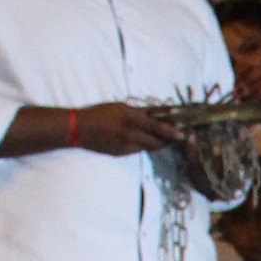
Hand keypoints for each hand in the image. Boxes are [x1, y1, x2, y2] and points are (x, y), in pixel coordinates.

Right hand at [65, 102, 183, 155]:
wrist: (79, 128)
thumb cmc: (101, 113)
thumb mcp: (121, 107)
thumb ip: (142, 111)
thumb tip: (162, 112)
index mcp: (129, 117)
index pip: (156, 126)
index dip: (171, 131)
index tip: (182, 133)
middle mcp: (129, 132)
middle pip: (156, 141)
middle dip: (167, 140)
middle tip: (176, 137)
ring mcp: (124, 145)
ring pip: (148, 147)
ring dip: (158, 144)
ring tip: (164, 140)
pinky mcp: (121, 153)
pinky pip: (138, 150)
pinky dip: (144, 146)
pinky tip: (146, 142)